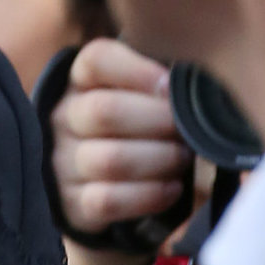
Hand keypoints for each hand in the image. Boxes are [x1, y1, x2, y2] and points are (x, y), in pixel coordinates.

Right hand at [52, 37, 191, 233]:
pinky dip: (148, 195)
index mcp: (82, 81)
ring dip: (159, 160)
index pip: (96, 60)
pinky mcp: (72, 203)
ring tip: (182, 158)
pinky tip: (171, 188)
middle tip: (186, 129)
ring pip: (109, 160)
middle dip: (158, 121)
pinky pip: (107, 200)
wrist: (104, 182)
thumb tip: (200, 79)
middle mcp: (65, 119)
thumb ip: (164, 82)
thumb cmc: (138, 126)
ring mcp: (64, 163)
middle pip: (104, 111)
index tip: (171, 86)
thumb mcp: (143, 93)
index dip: (137, 70)